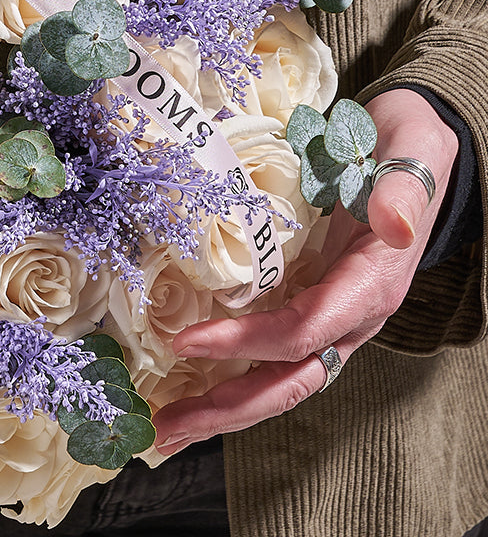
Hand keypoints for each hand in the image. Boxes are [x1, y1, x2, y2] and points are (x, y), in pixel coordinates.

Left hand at [152, 88, 458, 454]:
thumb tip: (394, 224)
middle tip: (167, 427)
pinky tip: (194, 385)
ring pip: (281, 378)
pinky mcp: (312, 304)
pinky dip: (234, 376)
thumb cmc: (404, 148)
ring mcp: (331, 316)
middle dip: (230, 408)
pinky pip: (274, 354)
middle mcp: (351, 315)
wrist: (409, 149)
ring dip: (226, 406)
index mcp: (370, 285)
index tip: (185, 341)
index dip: (246, 342)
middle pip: (291, 380)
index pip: (305, 330)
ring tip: (170, 425)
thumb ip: (401, 191)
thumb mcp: (410, 153)